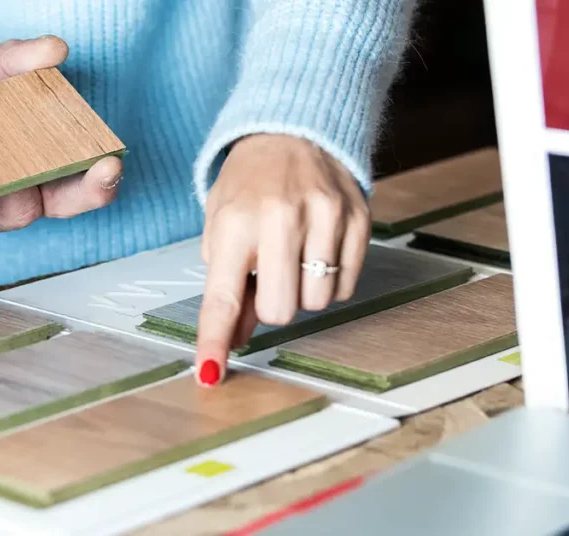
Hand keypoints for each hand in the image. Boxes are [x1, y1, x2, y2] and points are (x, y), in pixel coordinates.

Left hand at [0, 36, 122, 240]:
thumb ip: (9, 60)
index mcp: (28, 156)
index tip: (110, 161)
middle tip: (99, 173)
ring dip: (17, 186)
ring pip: (13, 212)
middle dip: (80, 192)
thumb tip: (54, 49)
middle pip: (55, 205)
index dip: (98, 177)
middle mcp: (9, 189)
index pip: (75, 176)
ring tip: (3, 155)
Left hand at [195, 134, 369, 385]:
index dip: (215, 340)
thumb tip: (234, 339)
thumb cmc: (248, 184)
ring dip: (303, 291)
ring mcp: (325, 217)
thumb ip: (226, 284)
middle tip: (267, 276)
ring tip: (293, 255)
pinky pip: (347, 285)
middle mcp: (280, 218)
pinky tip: (317, 248)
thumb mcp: (221, 225)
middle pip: (279, 310)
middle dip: (271, 305)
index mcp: (234, 222)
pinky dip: (330, 279)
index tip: (209, 374)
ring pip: (317, 302)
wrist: (293, 129)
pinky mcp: (359, 218)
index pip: (222, 297)